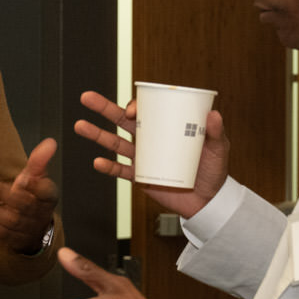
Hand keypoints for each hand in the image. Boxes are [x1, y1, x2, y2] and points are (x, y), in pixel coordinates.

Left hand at [0, 138, 58, 253]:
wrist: (33, 226)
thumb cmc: (33, 195)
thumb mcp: (37, 177)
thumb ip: (39, 161)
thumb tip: (50, 142)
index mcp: (48, 196)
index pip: (45, 192)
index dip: (35, 187)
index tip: (22, 179)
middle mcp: (40, 214)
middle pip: (23, 205)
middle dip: (1, 194)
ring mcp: (28, 229)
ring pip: (10, 221)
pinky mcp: (15, 240)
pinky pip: (2, 234)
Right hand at [73, 90, 229, 218]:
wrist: (208, 201)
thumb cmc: (213, 171)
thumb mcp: (218, 148)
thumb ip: (216, 132)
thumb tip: (213, 114)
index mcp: (165, 126)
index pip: (145, 109)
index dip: (133, 106)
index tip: (130, 111)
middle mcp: (150, 138)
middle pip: (122, 120)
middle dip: (103, 108)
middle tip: (86, 97)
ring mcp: (143, 157)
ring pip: (115, 142)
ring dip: (97, 134)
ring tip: (79, 125)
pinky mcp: (140, 177)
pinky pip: (121, 171)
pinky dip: (109, 167)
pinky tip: (98, 162)